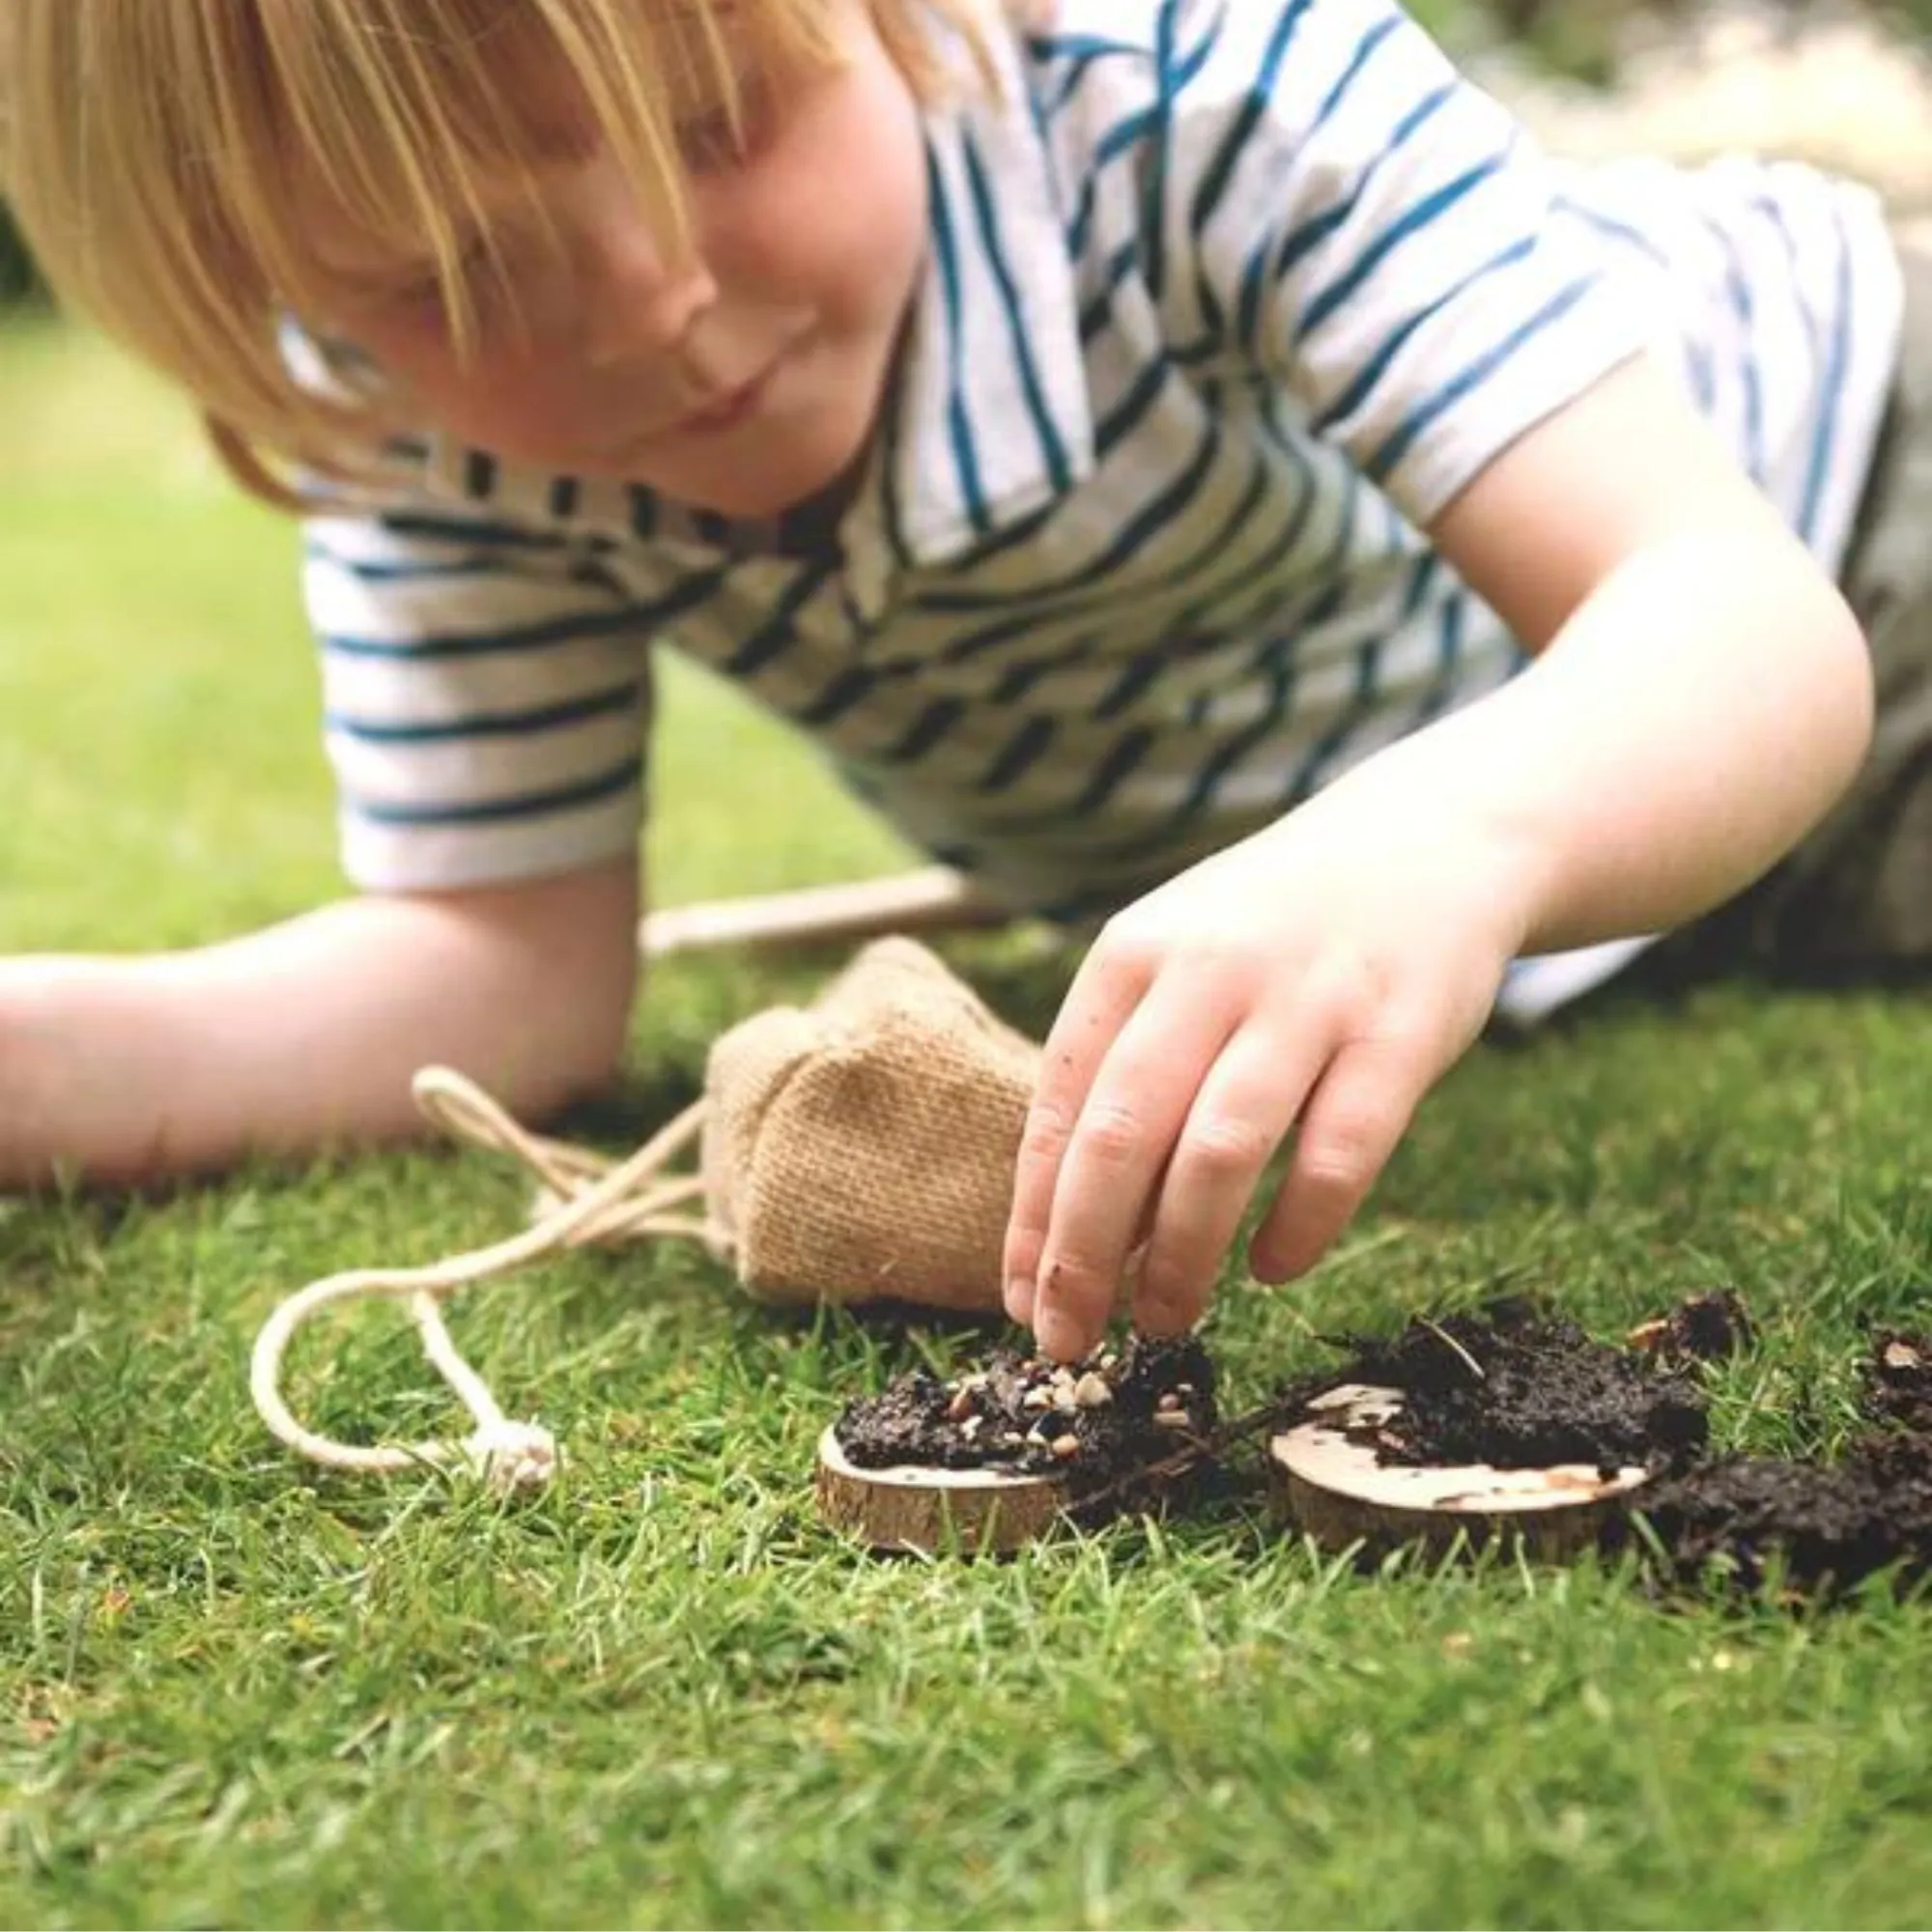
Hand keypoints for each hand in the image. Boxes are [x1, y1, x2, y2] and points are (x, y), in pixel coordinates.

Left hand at [1000, 779, 1537, 1359]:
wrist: (1430, 842)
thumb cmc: (1272, 935)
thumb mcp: (1179, 965)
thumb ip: (1127, 1075)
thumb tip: (1076, 1232)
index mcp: (1133, 955)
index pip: (1060, 1106)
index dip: (1035, 1216)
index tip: (1022, 1303)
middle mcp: (1209, 969)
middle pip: (1119, 1137)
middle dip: (1084, 1256)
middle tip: (1071, 1342)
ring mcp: (1307, 998)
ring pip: (1218, 1154)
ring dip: (1181, 1258)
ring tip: (1164, 1321)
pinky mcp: (1399, 1032)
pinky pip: (1336, 1156)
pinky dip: (1298, 1228)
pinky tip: (1272, 1270)